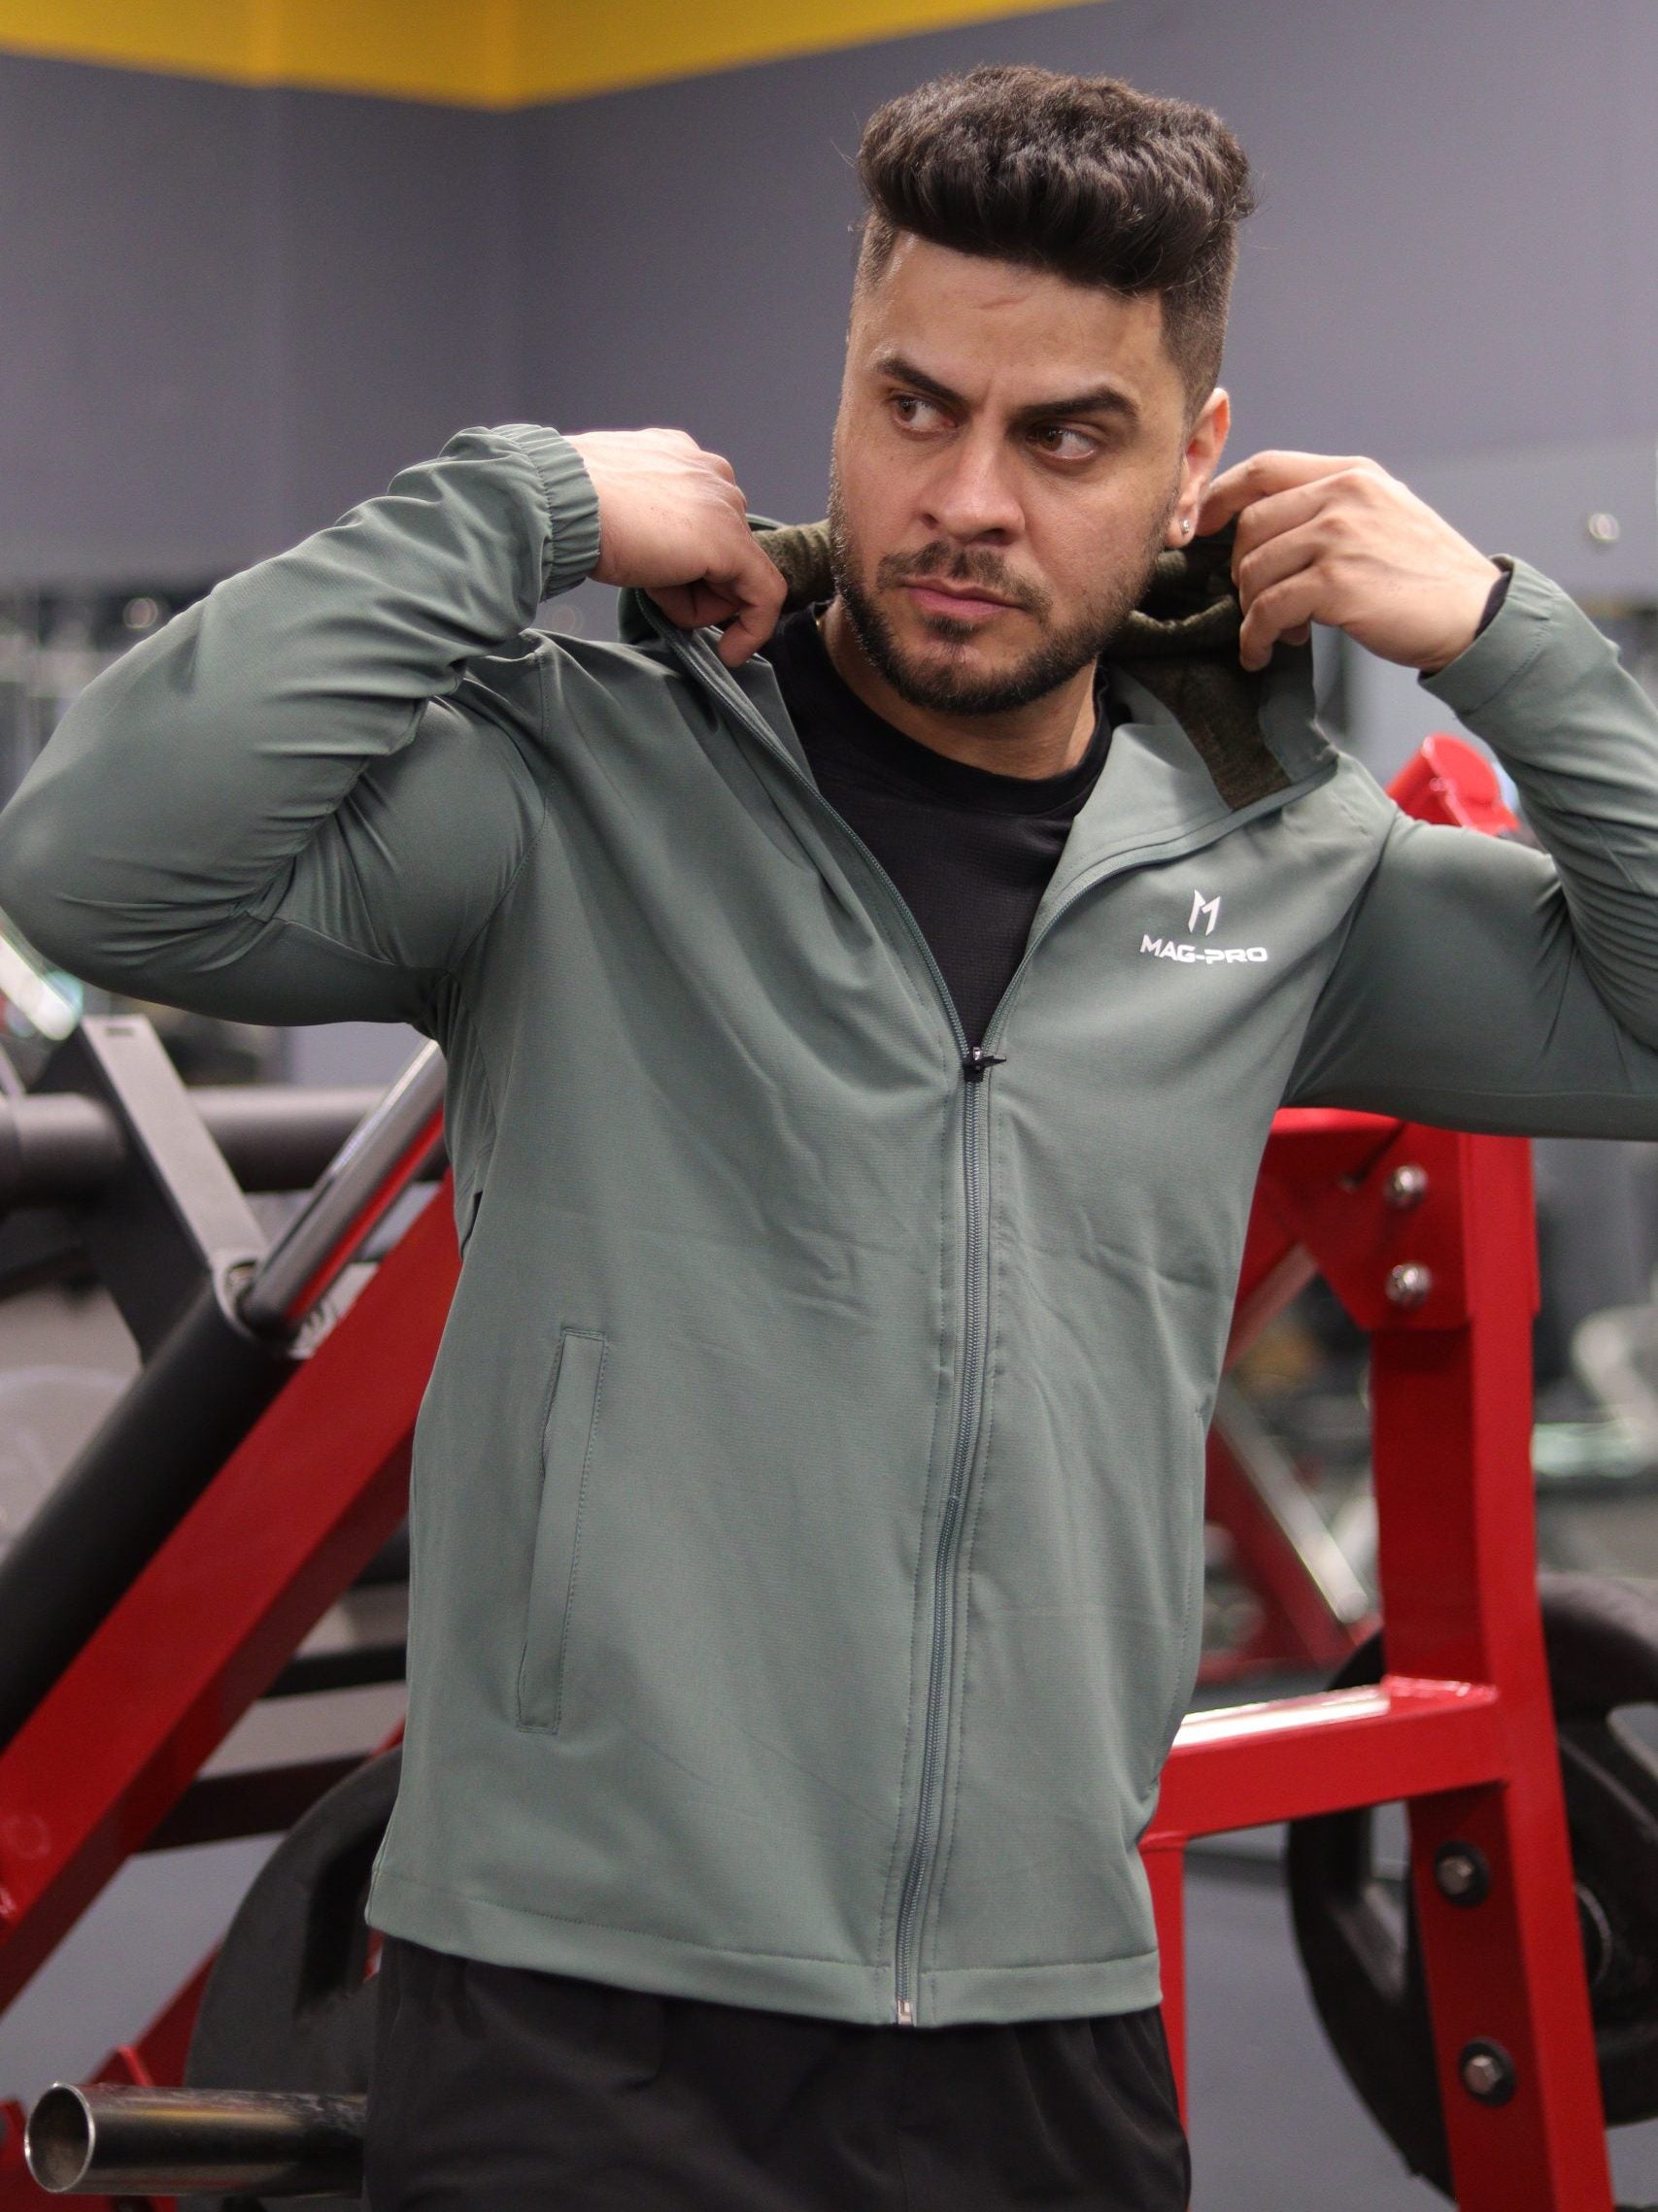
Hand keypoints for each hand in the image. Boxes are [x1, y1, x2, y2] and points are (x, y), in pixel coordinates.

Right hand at [566, 428, 785, 666]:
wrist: (560, 501)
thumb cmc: (569, 505)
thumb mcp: (617, 510)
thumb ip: (649, 528)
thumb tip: (660, 564)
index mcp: (681, 459)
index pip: (702, 522)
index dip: (685, 565)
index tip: (664, 588)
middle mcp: (710, 472)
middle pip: (721, 548)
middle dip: (692, 583)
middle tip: (650, 587)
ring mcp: (724, 504)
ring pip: (734, 572)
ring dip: (697, 600)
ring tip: (652, 586)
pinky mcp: (731, 543)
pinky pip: (764, 594)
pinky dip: (753, 628)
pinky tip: (731, 652)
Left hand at [1198, 451, 1501, 674]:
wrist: (1476, 615)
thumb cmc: (1426, 576)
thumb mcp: (1382, 517)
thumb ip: (1330, 511)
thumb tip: (1264, 533)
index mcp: (1352, 475)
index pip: (1265, 468)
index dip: (1220, 496)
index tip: (1199, 527)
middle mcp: (1343, 496)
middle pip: (1251, 523)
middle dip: (1243, 570)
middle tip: (1260, 604)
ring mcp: (1340, 536)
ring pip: (1254, 569)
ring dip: (1252, 610)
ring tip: (1277, 632)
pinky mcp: (1336, 583)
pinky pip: (1267, 610)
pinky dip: (1256, 637)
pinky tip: (1264, 652)